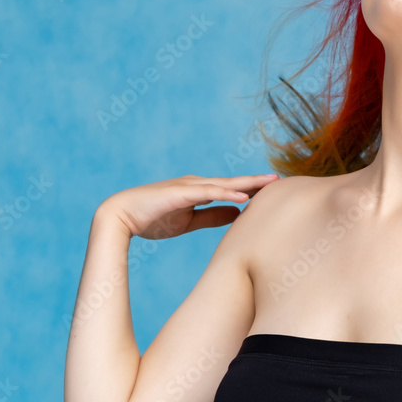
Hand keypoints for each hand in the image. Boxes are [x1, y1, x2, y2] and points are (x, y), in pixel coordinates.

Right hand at [94, 173, 279, 239]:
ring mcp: (189, 186)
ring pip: (225, 184)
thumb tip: (237, 212)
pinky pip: (208, 193)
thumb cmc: (153, 218)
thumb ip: (212, 216)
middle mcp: (197, 184)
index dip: (253, 189)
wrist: (121, 216)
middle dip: (257, 181)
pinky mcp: (180, 192)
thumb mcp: (189, 221)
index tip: (273, 191)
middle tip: (280, 180)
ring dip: (248, 183)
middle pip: (233, 183)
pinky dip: (226, 193)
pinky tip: (243, 195)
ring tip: (269, 183)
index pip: (231, 190)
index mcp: (199, 191)